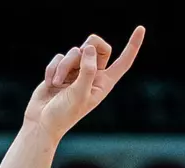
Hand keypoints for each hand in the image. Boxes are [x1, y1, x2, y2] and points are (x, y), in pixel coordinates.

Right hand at [25, 27, 145, 142]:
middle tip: (81, 54)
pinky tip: (50, 83)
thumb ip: (87, 71)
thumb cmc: (64, 114)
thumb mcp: (79, 94)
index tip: (141, 28)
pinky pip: (59, 56)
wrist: (43, 121)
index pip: (123, 62)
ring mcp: (77, 72)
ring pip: (75, 51)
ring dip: (64, 65)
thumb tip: (89, 48)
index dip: (132, 45)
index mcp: (104, 84)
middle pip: (97, 45)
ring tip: (58, 83)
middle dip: (89, 45)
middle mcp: (93, 76)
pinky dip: (53, 68)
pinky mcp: (62, 70)